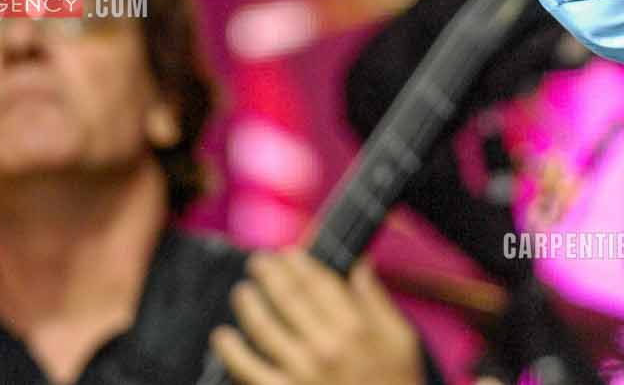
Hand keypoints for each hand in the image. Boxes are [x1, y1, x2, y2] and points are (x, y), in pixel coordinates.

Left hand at [212, 252, 424, 384]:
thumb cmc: (396, 384)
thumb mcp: (401, 340)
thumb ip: (376, 301)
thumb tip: (360, 264)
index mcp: (356, 329)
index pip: (320, 284)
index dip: (300, 264)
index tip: (288, 253)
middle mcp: (326, 347)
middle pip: (289, 299)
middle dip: (270, 275)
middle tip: (257, 262)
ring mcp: (303, 374)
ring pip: (265, 329)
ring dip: (249, 305)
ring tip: (242, 292)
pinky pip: (251, 372)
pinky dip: (232, 353)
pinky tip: (222, 337)